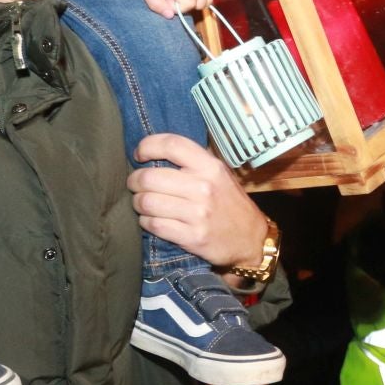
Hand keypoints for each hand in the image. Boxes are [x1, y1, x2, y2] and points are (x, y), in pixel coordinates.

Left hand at [128, 133, 268, 269]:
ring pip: (146, 202)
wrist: (250, 239)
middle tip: (136, 185)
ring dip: (138, 203)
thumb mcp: (221, 175)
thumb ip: (194, 162)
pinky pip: (153, 224)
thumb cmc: (230, 203)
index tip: (140, 155)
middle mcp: (204, 187)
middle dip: (134, 181)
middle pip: (149, 177)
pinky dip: (146, 222)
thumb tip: (155, 152)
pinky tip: (152, 220)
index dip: (148, 146)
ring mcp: (198, 213)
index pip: (172, 145)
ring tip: (144, 203)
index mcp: (211, 167)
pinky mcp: (192, 236)